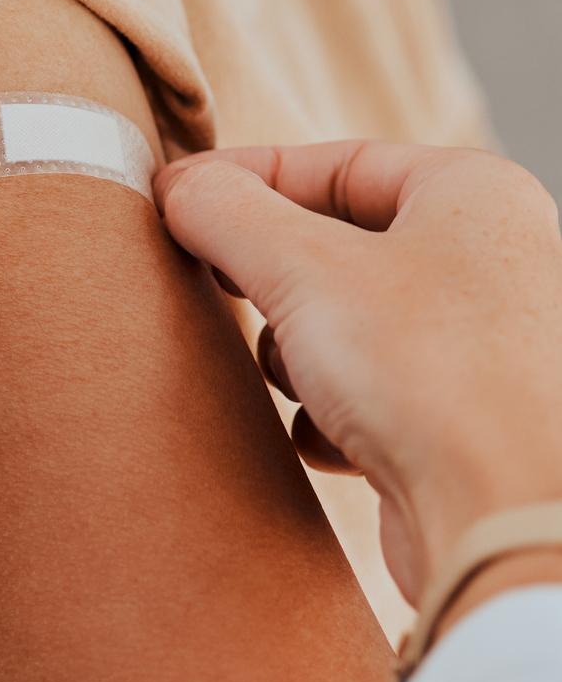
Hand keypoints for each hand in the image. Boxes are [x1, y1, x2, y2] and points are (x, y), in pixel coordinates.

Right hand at [156, 142, 561, 602]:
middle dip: (273, 278)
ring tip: (299, 380)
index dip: (246, 177)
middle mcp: (494, 259)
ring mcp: (486, 343)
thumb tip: (177, 187)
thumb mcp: (298, 267)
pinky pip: (371, 391)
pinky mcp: (467, 419)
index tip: (175, 200)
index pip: (338, 162)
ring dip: (298, 353)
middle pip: (338, 244)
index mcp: (475, 195)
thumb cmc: (429, 372)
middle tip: (221, 287)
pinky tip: (334, 436)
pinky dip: (332, 411)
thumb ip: (224, 211)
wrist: (506, 519)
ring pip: (347, 320)